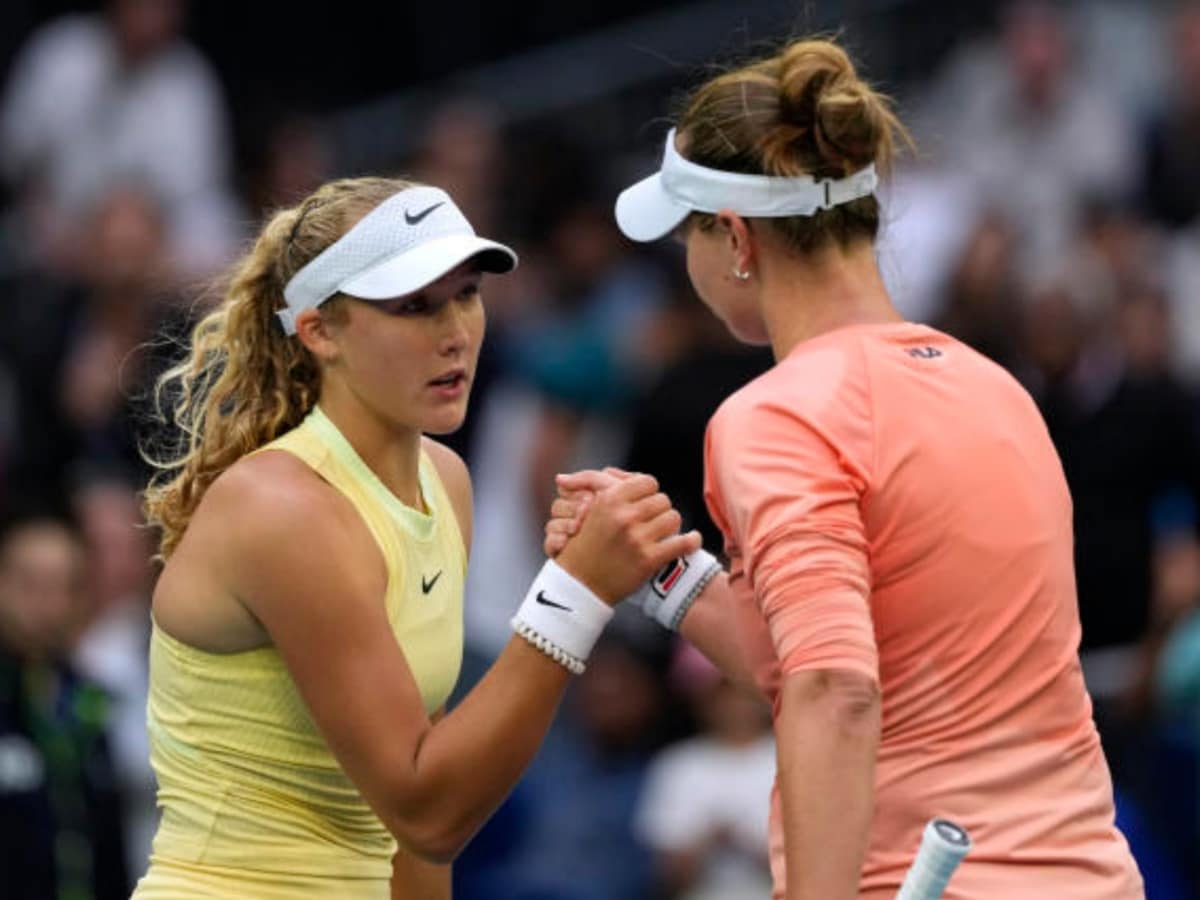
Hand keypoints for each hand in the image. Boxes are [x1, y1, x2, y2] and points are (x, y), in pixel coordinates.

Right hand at [554, 473, 700, 604]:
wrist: (580, 584)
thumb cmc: (586, 545)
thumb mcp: (590, 509)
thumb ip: (605, 486)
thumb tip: (614, 472)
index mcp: (610, 499)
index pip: (647, 482)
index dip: (649, 492)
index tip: (645, 503)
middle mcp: (624, 516)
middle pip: (662, 500)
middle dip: (659, 510)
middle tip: (652, 522)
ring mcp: (637, 538)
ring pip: (673, 518)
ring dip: (670, 526)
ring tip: (662, 533)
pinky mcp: (649, 559)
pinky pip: (683, 543)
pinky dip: (691, 541)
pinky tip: (692, 540)